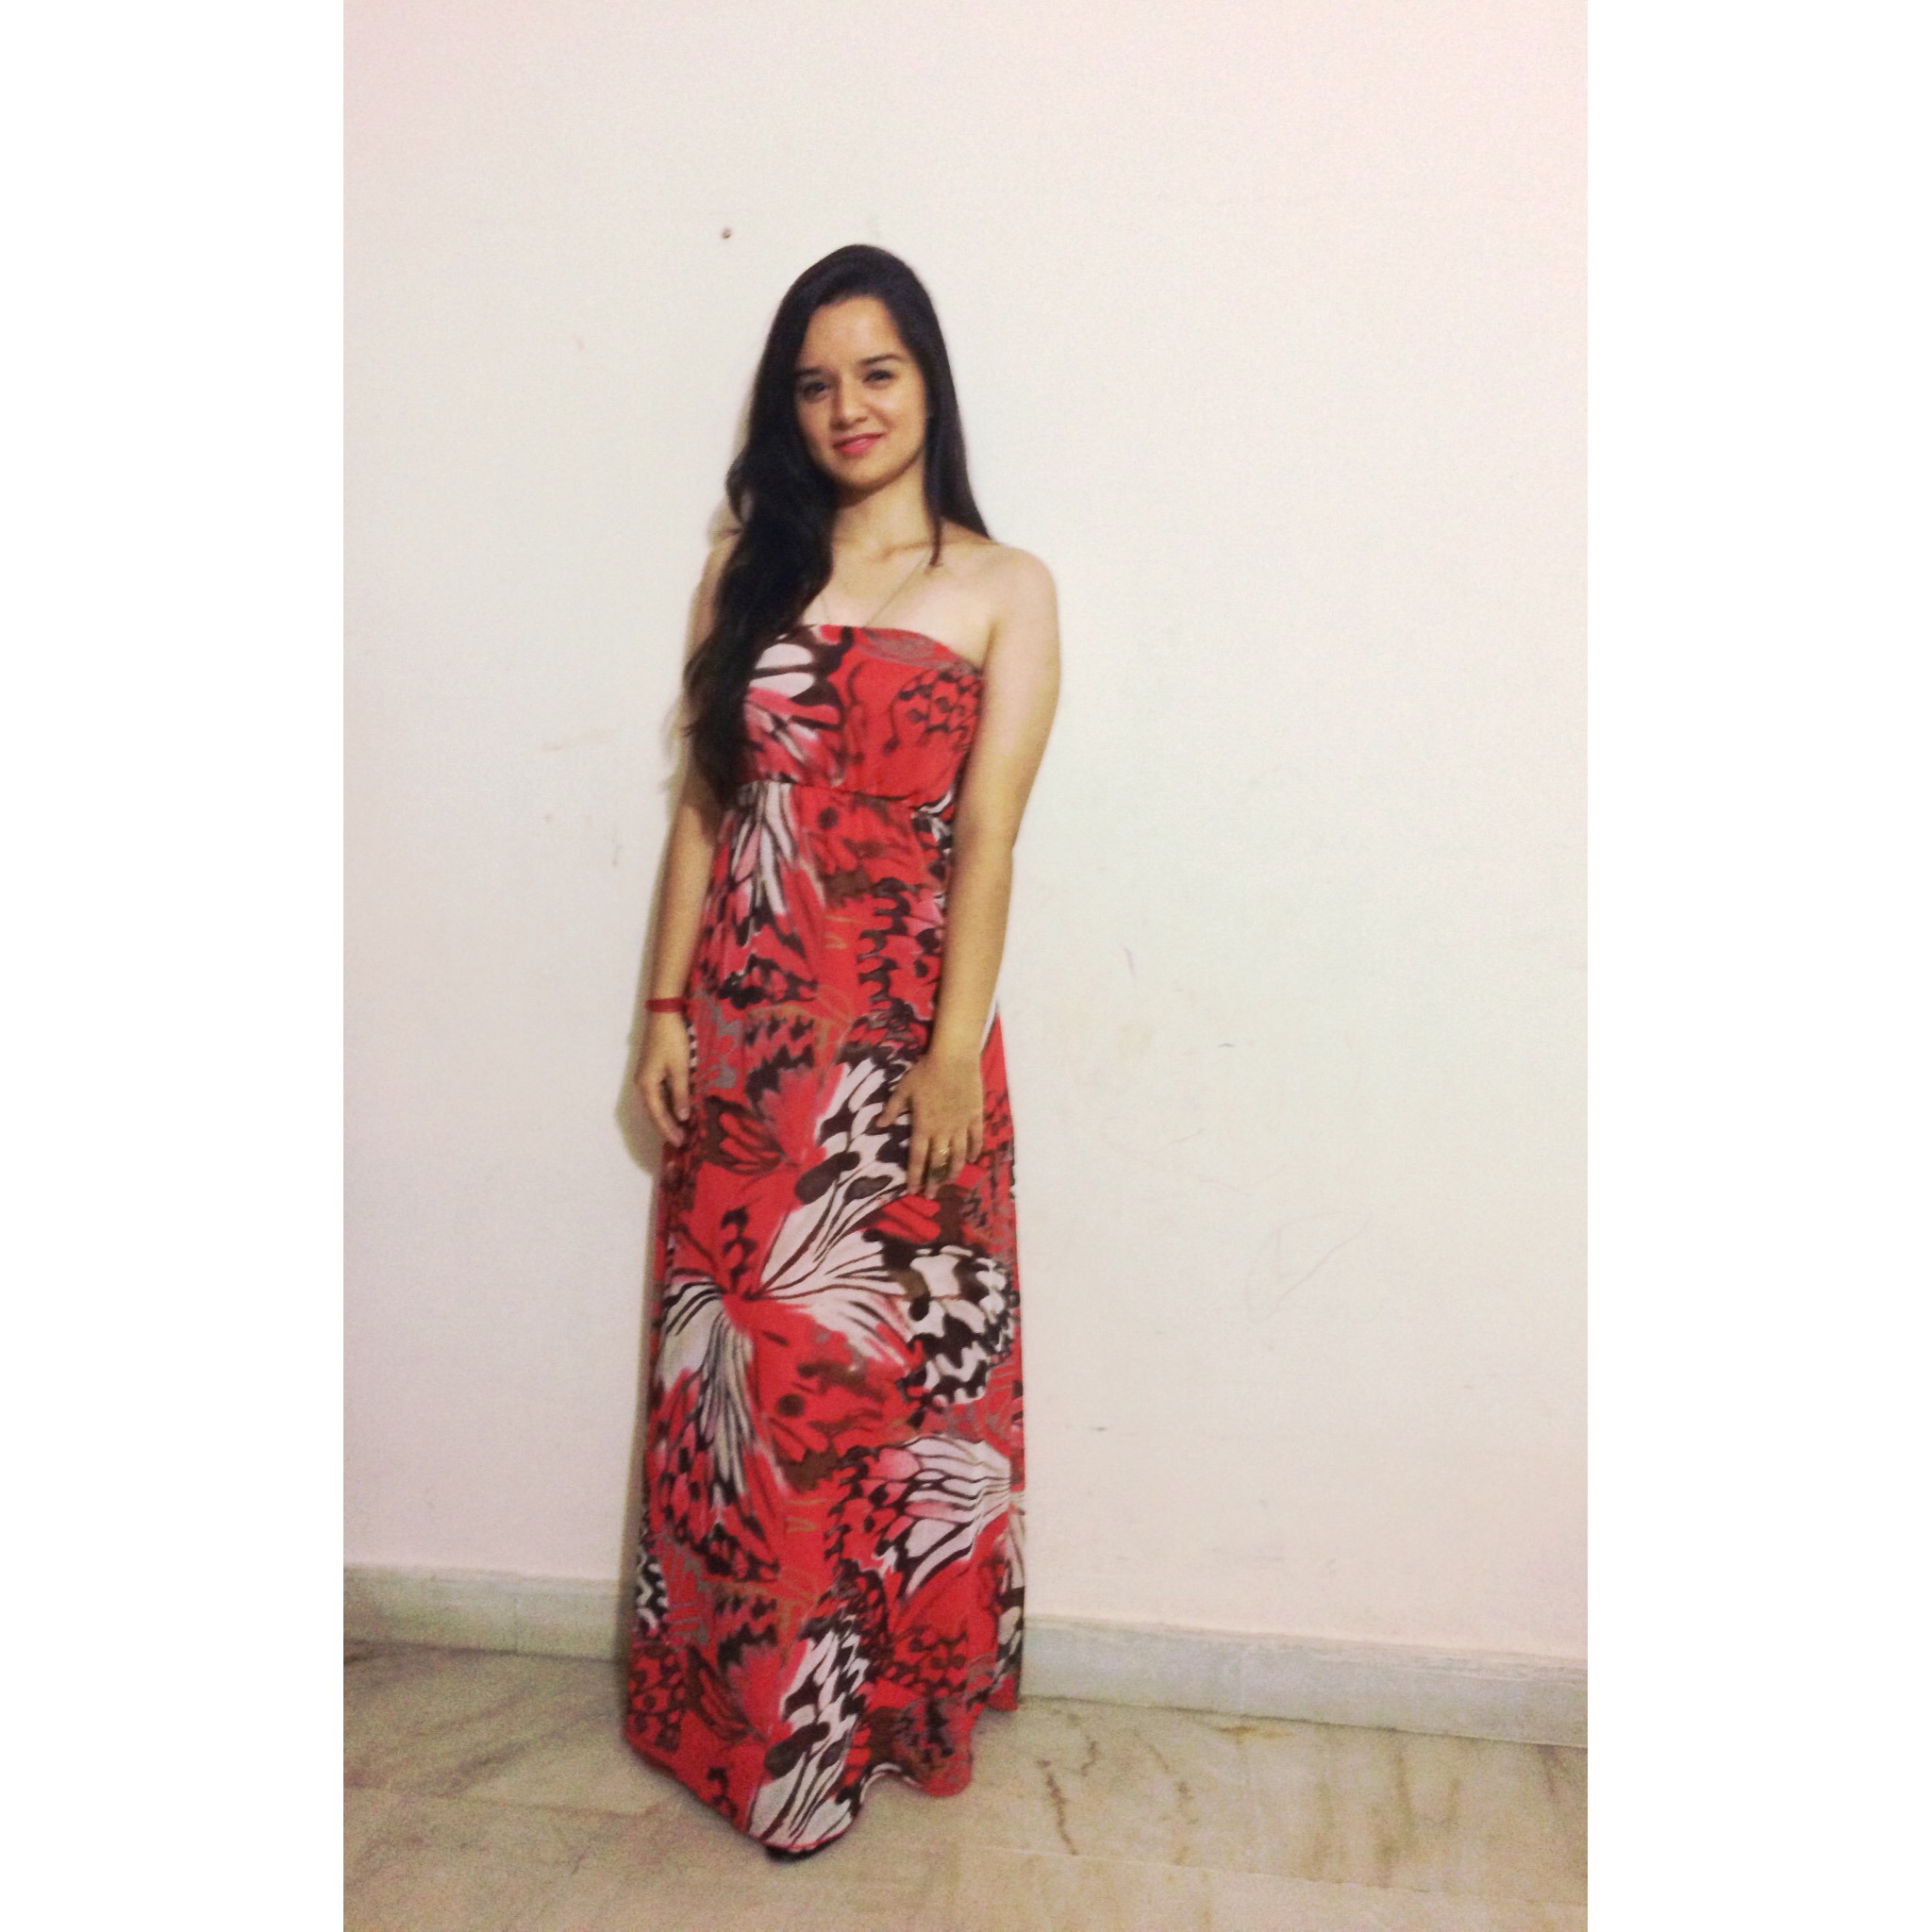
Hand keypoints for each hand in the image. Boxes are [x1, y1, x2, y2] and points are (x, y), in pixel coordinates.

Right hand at [635, 1012, 691, 1145]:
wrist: (664, 1015)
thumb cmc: (672, 1041)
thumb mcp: (680, 1069)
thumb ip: (681, 1093)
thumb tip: (682, 1117)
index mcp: (647, 1085)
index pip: (658, 1115)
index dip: (669, 1130)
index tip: (680, 1143)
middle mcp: (643, 1084)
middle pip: (655, 1111)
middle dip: (667, 1127)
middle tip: (682, 1141)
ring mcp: (646, 1076)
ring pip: (657, 1103)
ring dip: (668, 1116)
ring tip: (681, 1129)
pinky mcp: (653, 1070)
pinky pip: (660, 1093)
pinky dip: (669, 1103)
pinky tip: (679, 1108)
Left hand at [878, 1047, 983, 1193]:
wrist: (954, 1059)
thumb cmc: (925, 1072)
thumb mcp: (903, 1090)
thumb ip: (891, 1109)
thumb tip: (878, 1125)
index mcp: (923, 1127)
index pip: (918, 1158)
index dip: (915, 1176)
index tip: (913, 1190)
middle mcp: (942, 1131)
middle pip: (938, 1162)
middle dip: (933, 1181)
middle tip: (931, 1195)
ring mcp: (961, 1126)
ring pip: (957, 1156)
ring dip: (952, 1171)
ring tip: (949, 1182)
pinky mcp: (975, 1117)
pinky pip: (975, 1139)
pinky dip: (973, 1152)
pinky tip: (971, 1160)